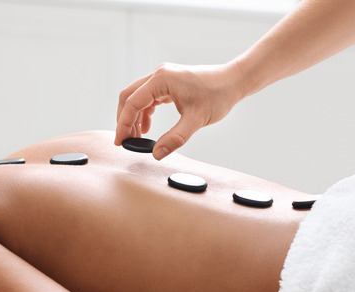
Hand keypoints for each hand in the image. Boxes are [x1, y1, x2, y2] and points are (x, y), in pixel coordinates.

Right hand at [115, 61, 243, 159]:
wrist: (233, 81)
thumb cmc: (218, 96)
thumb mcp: (196, 120)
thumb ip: (175, 138)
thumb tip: (156, 154)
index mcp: (161, 80)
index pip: (132, 102)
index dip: (123, 124)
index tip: (121, 142)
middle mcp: (158, 75)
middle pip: (128, 97)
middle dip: (124, 120)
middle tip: (125, 142)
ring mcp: (162, 77)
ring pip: (136, 97)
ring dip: (133, 117)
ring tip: (136, 138)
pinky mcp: (168, 83)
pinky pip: (148, 97)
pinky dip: (144, 113)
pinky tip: (147, 128)